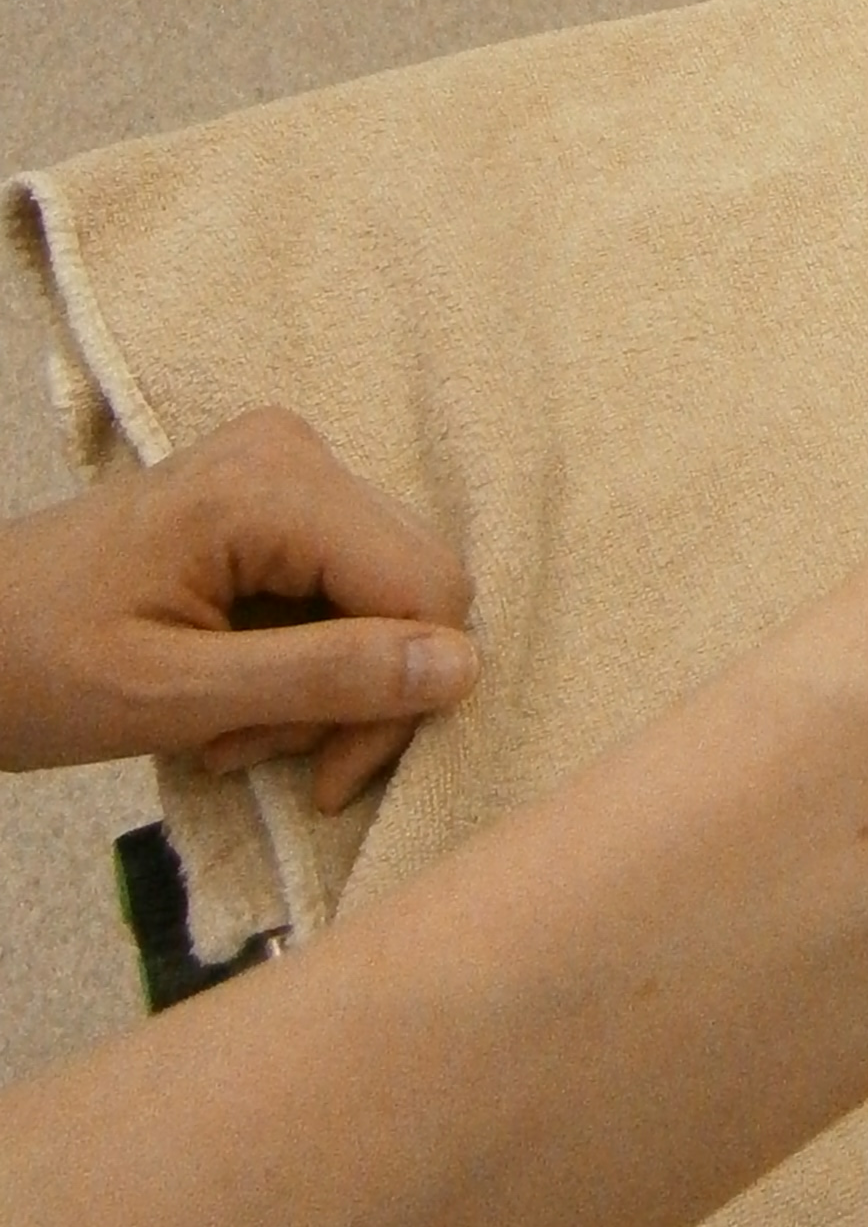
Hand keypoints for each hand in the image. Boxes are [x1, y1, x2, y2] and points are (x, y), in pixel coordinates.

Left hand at [0, 410, 478, 811]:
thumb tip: (466, 669)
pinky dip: (303, 659)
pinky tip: (234, 694)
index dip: (401, 696)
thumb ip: (323, 679)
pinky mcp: (275, 495)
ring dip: (323, 688)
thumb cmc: (36, 668)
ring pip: (386, 595)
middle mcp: (300, 451)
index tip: (324, 775)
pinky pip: (345, 585)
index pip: (428, 588)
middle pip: (416, 588)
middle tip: (256, 750)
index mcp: (277, 483)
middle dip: (353, 695)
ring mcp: (288, 466)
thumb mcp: (174, 696)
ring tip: (229, 731)